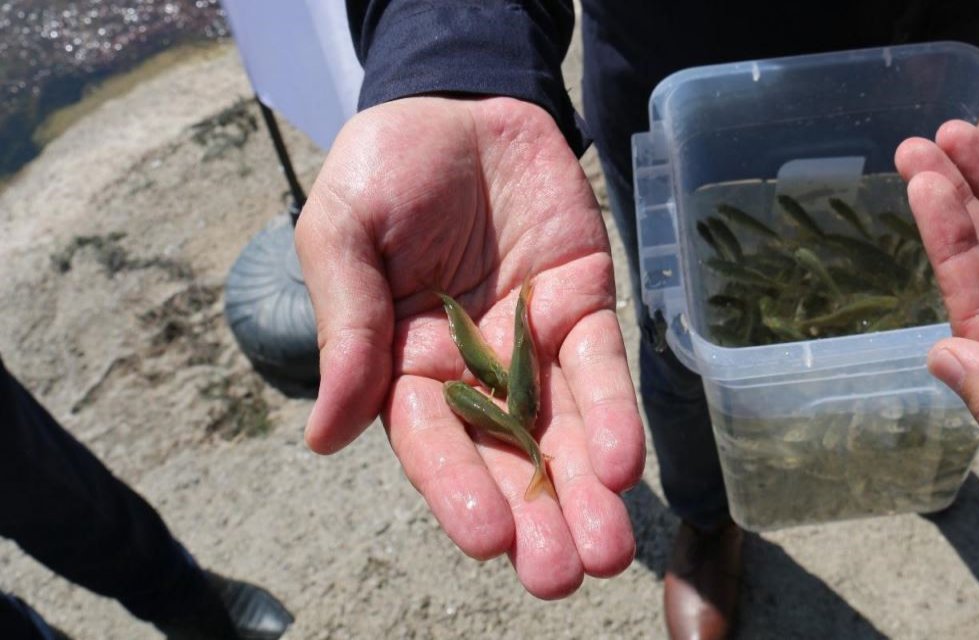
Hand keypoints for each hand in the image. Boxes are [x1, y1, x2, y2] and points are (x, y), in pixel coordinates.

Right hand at [295, 96, 644, 597]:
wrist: (459, 100)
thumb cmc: (385, 169)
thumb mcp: (341, 234)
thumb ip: (345, 329)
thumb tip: (323, 435)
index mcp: (404, 364)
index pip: (432, 443)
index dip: (459, 491)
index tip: (490, 539)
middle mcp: (474, 370)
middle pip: (506, 456)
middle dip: (536, 516)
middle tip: (560, 575)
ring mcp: (533, 342)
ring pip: (563, 428)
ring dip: (585, 489)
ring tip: (605, 550)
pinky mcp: (583, 306)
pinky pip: (601, 367)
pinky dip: (615, 414)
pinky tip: (624, 464)